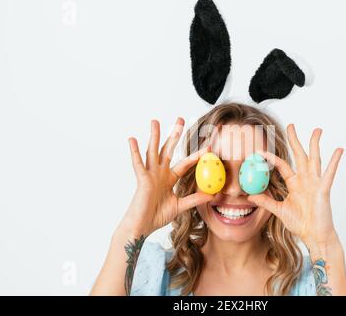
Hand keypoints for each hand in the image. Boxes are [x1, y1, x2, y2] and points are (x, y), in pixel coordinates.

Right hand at [120, 117, 213, 236]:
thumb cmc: (157, 216)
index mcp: (169, 178)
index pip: (185, 163)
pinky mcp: (142, 180)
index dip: (197, 155)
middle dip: (174, 135)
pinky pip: (138, 164)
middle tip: (180, 120)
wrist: (143, 226)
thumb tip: (213, 195)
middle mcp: (159, 173)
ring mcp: (150, 175)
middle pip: (168, 150)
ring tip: (155, 122)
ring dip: (154, 136)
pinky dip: (134, 152)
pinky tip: (133, 140)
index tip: (208, 145)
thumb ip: (195, 199)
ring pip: (153, 151)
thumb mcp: (181, 206)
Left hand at [247, 125, 343, 250]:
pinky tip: (338, 150)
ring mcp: (315, 183)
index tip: (260, 151)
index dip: (272, 158)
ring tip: (317, 130)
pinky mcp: (324, 189)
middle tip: (291, 125)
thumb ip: (266, 201)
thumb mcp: (279, 210)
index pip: (282, 166)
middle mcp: (305, 180)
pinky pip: (329, 173)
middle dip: (295, 140)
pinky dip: (334, 161)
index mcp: (295, 183)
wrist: (314, 235)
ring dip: (315, 144)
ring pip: (314, 159)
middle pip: (299, 155)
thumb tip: (250, 196)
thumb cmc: (300, 223)